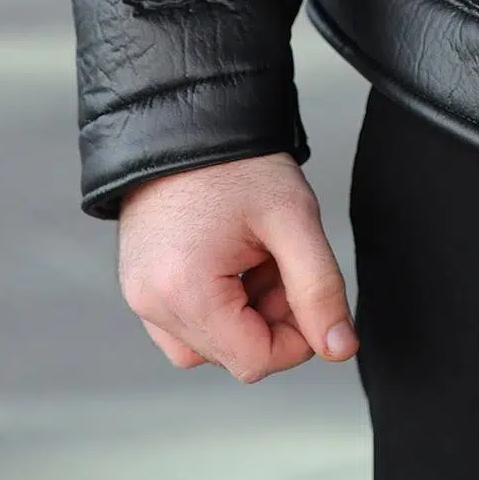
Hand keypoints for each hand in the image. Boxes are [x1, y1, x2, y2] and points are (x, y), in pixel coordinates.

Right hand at [117, 152, 357, 383]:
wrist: (186, 118)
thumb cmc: (236, 162)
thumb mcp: (293, 219)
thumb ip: (320, 288)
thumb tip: (339, 347)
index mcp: (184, 292)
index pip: (254, 361)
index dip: (297, 338)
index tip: (309, 294)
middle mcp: (151, 304)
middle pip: (232, 355)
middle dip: (272, 319)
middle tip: (284, 261)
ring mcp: (139, 295)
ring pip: (207, 345)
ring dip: (245, 316)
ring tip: (258, 259)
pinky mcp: (139, 283)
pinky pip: (183, 323)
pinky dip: (217, 305)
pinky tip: (234, 261)